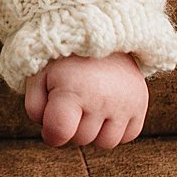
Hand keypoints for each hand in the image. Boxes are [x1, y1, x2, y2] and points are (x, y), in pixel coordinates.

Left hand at [23, 52, 147, 149]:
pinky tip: (107, 108)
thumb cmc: (63, 58)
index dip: (51, 134)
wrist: (100, 33)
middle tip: (72, 101)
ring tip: (89, 104)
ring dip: (95, 131)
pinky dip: (116, 128)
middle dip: (72, 127)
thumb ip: (35, 108)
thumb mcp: (39, 75)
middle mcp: (102, 98)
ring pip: (106, 143)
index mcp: (72, 89)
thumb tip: (52, 134)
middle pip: (81, 139)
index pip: (60, 133)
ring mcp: (125, 103)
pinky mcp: (141, 104)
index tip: (51, 123)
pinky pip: (127, 136)